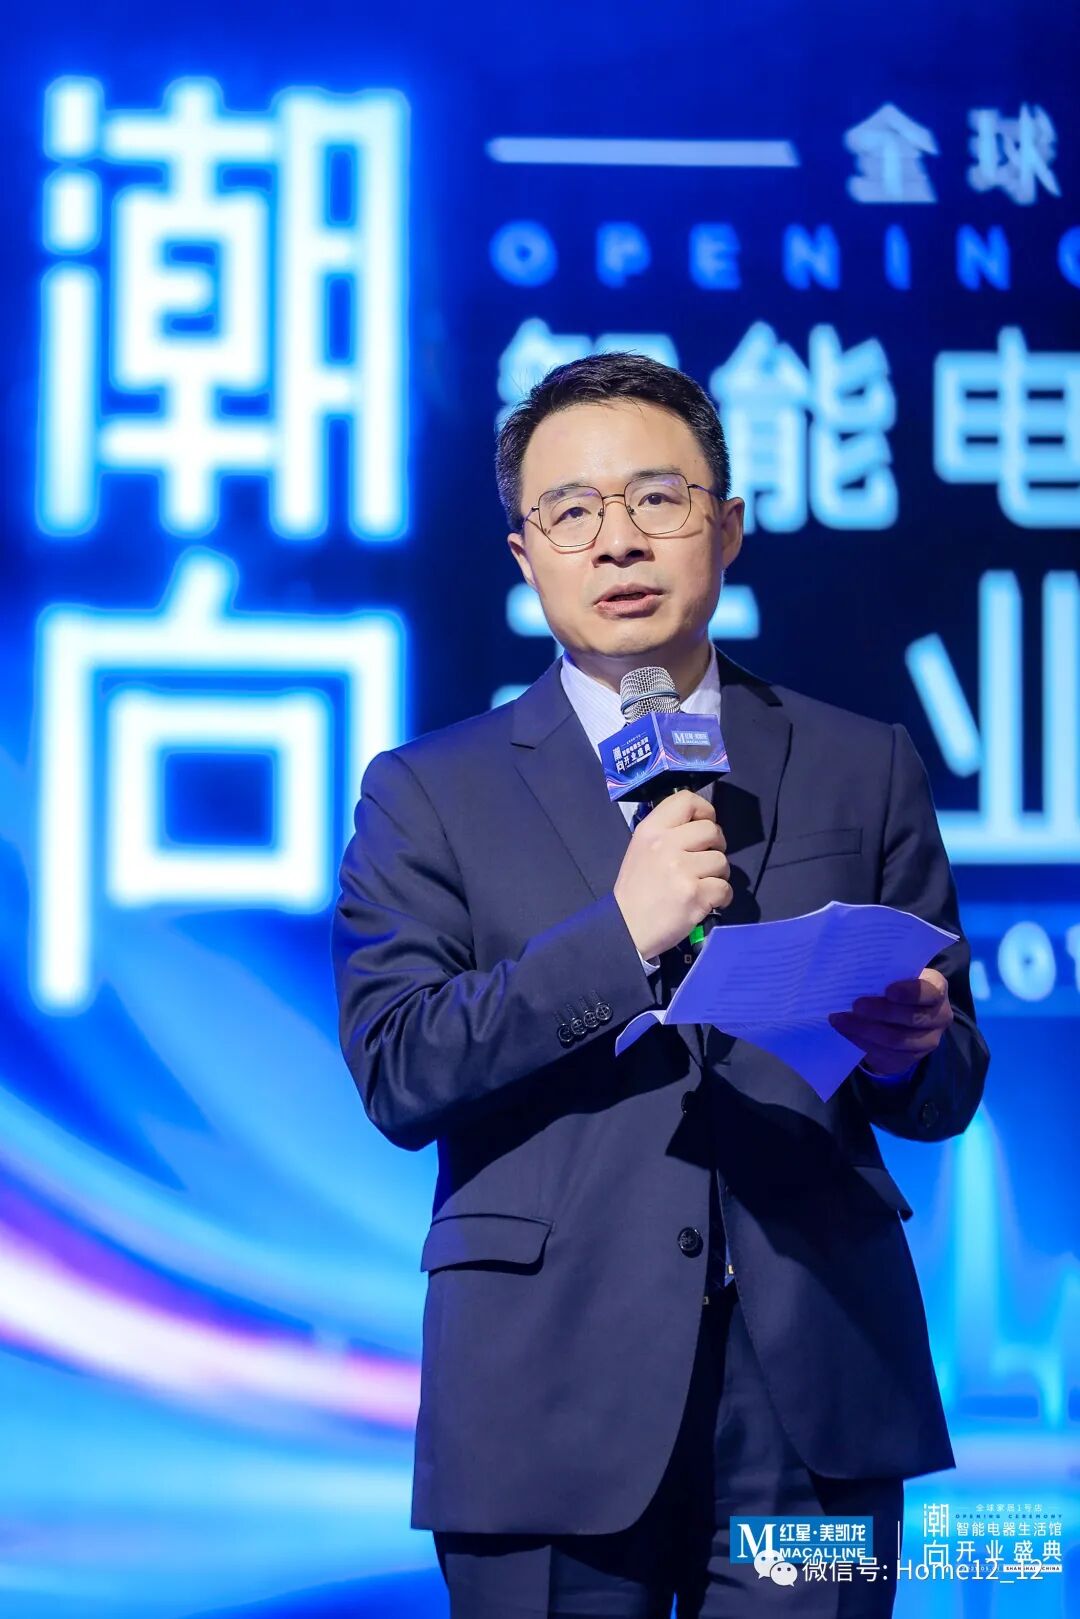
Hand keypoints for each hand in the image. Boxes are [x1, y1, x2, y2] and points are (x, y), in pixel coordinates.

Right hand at [613, 789, 732, 959]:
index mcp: (651, 830)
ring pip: (722, 861)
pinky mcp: (695, 894)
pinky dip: (721, 897)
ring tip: (701, 884)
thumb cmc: (636, 890)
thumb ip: (668, 834)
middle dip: (716, 847)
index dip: (705, 811)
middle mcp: (666, 844)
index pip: (687, 800)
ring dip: (718, 875)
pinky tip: (705, 902)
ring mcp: (681, 870)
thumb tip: (701, 825)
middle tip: (705, 861)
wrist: (626, 928)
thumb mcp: (641, 849)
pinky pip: (725, 888)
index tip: (704, 826)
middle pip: (712, 830)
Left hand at [828, 967, 952, 1075]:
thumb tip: (854, 971)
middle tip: (855, 1005)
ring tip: (841, 1019)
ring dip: (866, 1029)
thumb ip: (886, 974)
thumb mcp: (896, 976)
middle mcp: (939, 1016)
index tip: (888, 991)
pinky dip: (862, 1041)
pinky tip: (846, 1031)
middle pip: (913, 1018)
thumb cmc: (896, 986)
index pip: (931, 992)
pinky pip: (886, 1054)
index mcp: (937, 988)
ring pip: (897, 1040)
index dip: (910, 993)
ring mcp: (928, 1040)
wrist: (900, 1019)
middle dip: (881, 1012)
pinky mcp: (911, 1058)